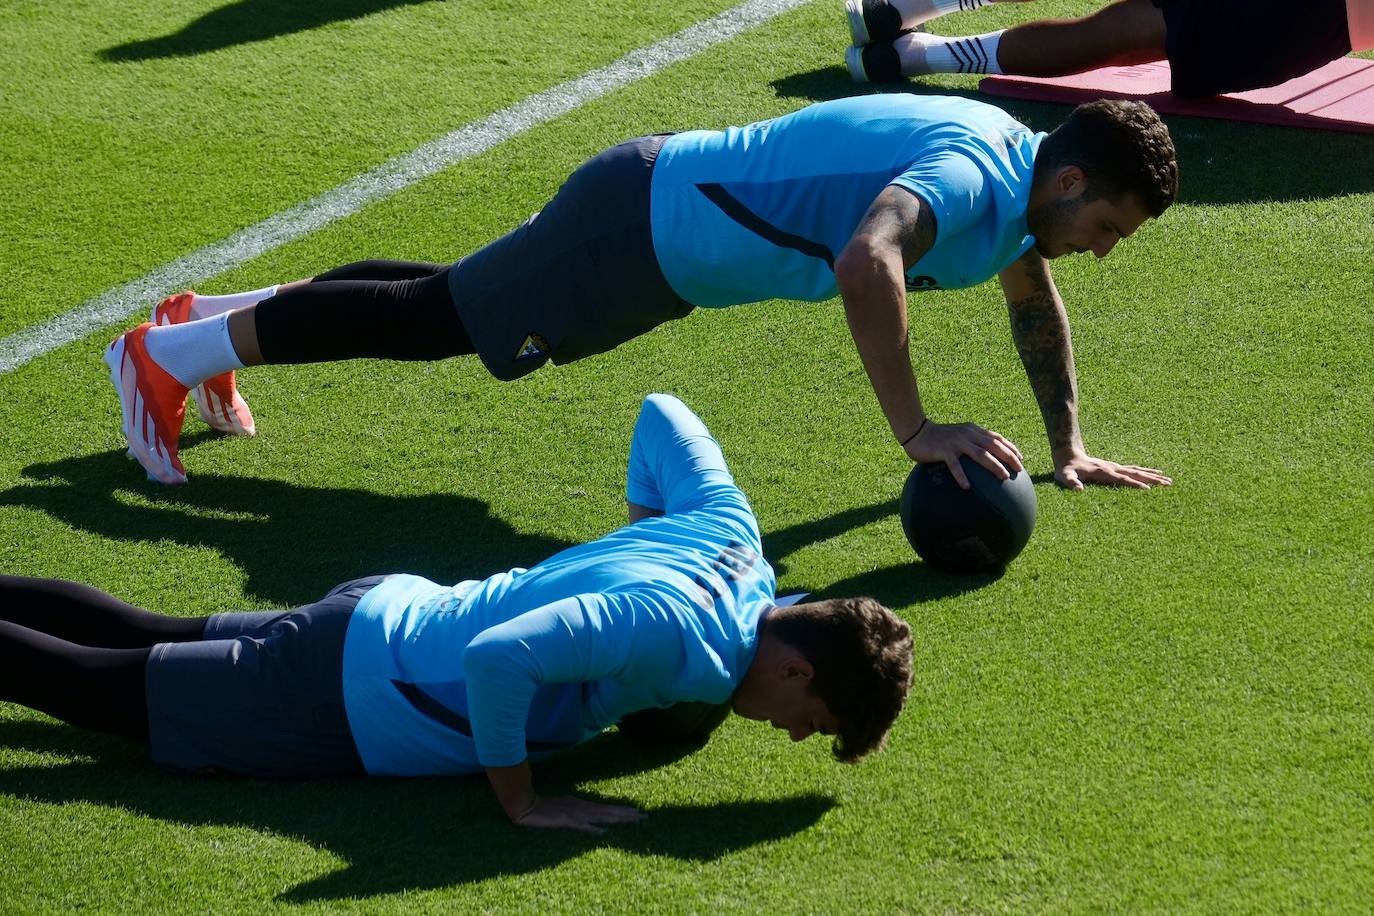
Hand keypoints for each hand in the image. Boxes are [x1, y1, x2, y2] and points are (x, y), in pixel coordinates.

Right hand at [511, 794, 646, 833]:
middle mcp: (582, 808)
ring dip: (616, 819)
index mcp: (582, 805)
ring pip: (600, 817)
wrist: (526, 804)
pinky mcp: (565, 820)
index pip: (607, 809)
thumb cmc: (544, 808)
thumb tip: (593, 824)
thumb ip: (578, 816)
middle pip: (608, 811)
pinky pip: (580, 826)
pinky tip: (602, 833)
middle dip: (626, 814)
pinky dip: (591, 829)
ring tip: (632, 820)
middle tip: (644, 816)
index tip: (637, 812)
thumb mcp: (564, 810)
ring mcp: (574, 813)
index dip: (622, 811)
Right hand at [905, 421, 1023, 488]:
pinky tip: (967, 487)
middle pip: (993, 445)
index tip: (1021, 458)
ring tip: (1003, 477)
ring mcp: (956, 442)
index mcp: (972, 430)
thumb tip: (984, 460)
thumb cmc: (937, 439)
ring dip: (994, 465)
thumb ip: (970, 444)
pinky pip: (954, 465)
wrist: (917, 432)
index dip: (1010, 447)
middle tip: (1018, 470)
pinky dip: (961, 475)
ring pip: (980, 454)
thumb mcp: (957, 437)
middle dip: (1009, 457)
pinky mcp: (943, 450)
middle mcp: (968, 434)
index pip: (996, 437)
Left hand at [1054, 452, 1171, 490]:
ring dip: (1153, 475)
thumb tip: (1078, 490)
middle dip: (1152, 479)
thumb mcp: (1065, 477)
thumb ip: (1071, 483)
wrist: (1067, 454)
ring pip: (1138, 471)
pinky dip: (1145, 472)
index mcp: (1103, 473)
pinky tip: (1154, 473)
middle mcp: (1112, 468)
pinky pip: (1133, 470)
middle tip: (1169, 484)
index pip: (1122, 480)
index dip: (1134, 485)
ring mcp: (1115, 467)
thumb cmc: (1066, 469)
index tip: (1149, 490)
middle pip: (1136, 474)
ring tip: (1168, 480)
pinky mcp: (1114, 467)